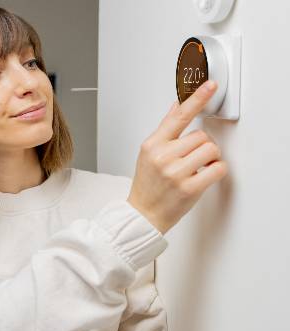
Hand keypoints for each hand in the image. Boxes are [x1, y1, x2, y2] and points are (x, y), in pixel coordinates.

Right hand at [127, 80, 228, 233]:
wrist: (143, 214)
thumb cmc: (147, 184)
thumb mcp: (148, 153)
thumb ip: (165, 129)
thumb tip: (177, 106)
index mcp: (152, 144)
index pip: (178, 116)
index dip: (197, 98)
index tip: (210, 86)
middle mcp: (163, 156)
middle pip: (201, 136)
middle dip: (202, 147)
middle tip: (191, 159)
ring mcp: (175, 172)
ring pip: (211, 150)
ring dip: (210, 159)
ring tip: (195, 169)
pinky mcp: (189, 188)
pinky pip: (218, 169)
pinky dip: (216, 171)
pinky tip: (203, 176)